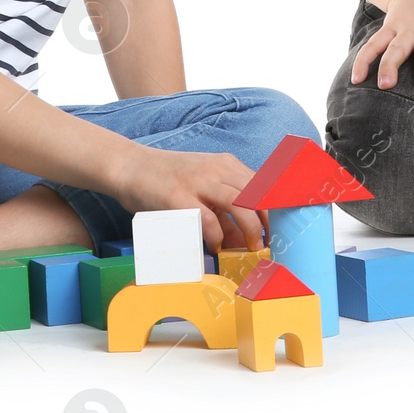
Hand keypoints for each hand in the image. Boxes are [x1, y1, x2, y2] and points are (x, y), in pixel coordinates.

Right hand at [109, 144, 267, 252]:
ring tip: (252, 248)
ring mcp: (198, 181)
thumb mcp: (202, 187)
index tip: (283, 229)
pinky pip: (207, 219)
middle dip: (270, 221)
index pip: (263, 185)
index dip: (276, 208)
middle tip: (272, 243)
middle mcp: (216, 169)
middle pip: (258, 193)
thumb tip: (245, 239)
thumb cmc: (167, 180)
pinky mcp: (179, 197)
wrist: (130, 166)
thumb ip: (224, 209)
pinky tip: (215, 246)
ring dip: (251, 229)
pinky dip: (216, 236)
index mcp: (226, 165)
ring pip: (239, 203)